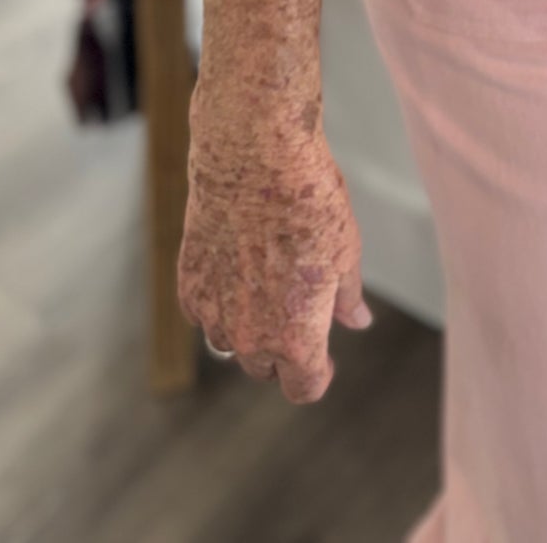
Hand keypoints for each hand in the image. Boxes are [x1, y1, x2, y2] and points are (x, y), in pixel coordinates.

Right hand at [178, 89, 370, 402]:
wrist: (255, 158)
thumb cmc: (309, 202)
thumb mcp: (344, 251)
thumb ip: (346, 298)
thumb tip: (358, 321)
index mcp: (295, 338)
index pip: (304, 388)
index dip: (317, 375)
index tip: (324, 357)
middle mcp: (249, 337)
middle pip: (265, 368)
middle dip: (283, 349)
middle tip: (298, 307)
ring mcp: (213, 313)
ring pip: (230, 343)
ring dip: (248, 327)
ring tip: (266, 282)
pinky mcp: (188, 284)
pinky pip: (204, 313)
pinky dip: (220, 301)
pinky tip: (237, 267)